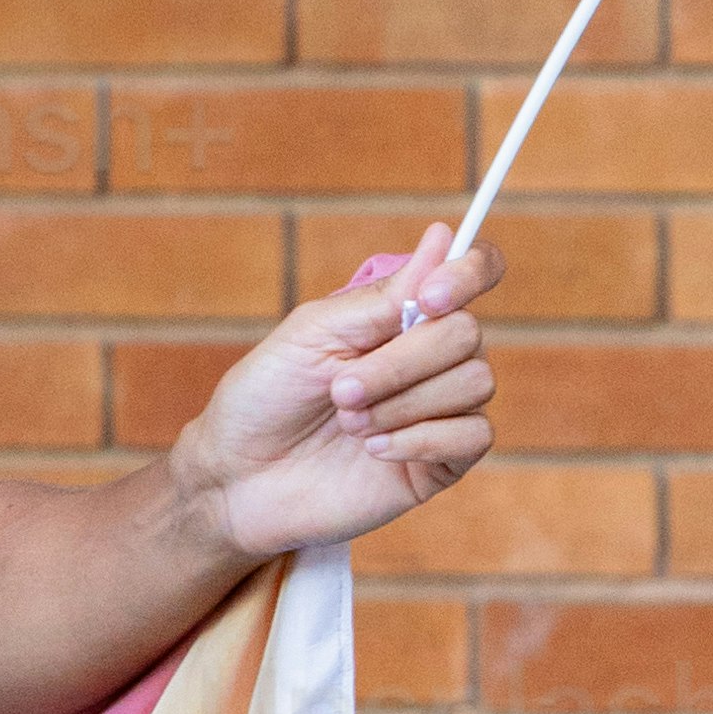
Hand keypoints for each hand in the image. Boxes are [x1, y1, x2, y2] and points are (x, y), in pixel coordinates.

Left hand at [178, 229, 495, 562]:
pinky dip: (421, 439)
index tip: (428, 299)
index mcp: (403, 314)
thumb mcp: (313, 333)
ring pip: (474, 383)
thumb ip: (383, 297)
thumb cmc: (267, 396)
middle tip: (339, 390)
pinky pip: (474, 437)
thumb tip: (444, 237)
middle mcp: (431, 356)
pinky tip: (373, 450)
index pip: (473, 271)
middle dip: (399, 363)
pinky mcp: (440, 461)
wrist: (238, 476)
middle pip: (467, 334)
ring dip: (402, 404)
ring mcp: (440, 408)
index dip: (468, 273)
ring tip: (347, 423)